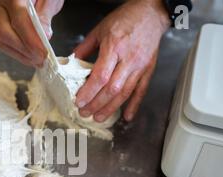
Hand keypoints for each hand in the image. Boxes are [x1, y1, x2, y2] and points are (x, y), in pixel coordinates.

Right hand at [0, 0, 63, 66]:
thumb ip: (45, 16)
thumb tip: (44, 37)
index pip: (19, 19)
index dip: (31, 40)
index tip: (43, 52)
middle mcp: (0, 4)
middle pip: (4, 33)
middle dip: (24, 50)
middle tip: (41, 59)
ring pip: (2, 40)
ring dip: (21, 55)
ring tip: (38, 61)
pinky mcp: (0, 23)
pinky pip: (5, 42)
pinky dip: (19, 52)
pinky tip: (31, 57)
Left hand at [74, 0, 169, 121]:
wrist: (151, 13)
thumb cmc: (125, 19)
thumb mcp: (100, 30)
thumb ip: (85, 48)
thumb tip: (71, 63)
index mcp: (114, 47)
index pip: (100, 76)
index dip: (89, 92)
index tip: (79, 101)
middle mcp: (128, 59)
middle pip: (112, 89)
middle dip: (96, 104)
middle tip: (84, 113)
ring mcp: (140, 66)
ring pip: (125, 93)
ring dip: (110, 108)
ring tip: (98, 117)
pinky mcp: (148, 70)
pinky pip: (141, 91)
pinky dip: (134, 105)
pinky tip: (127, 116)